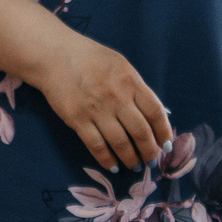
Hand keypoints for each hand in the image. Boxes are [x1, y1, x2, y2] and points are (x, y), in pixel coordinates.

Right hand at [29, 29, 172, 171]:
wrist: (55, 55)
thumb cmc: (92, 59)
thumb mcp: (121, 66)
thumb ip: (137, 88)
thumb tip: (155, 115)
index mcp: (131, 81)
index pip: (155, 112)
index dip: (164, 132)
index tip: (166, 146)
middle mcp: (117, 97)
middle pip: (140, 132)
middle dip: (149, 151)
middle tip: (151, 161)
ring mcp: (96, 109)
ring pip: (120, 143)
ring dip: (130, 159)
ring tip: (134, 165)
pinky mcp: (77, 120)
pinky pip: (96, 146)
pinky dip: (107, 160)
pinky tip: (113, 166)